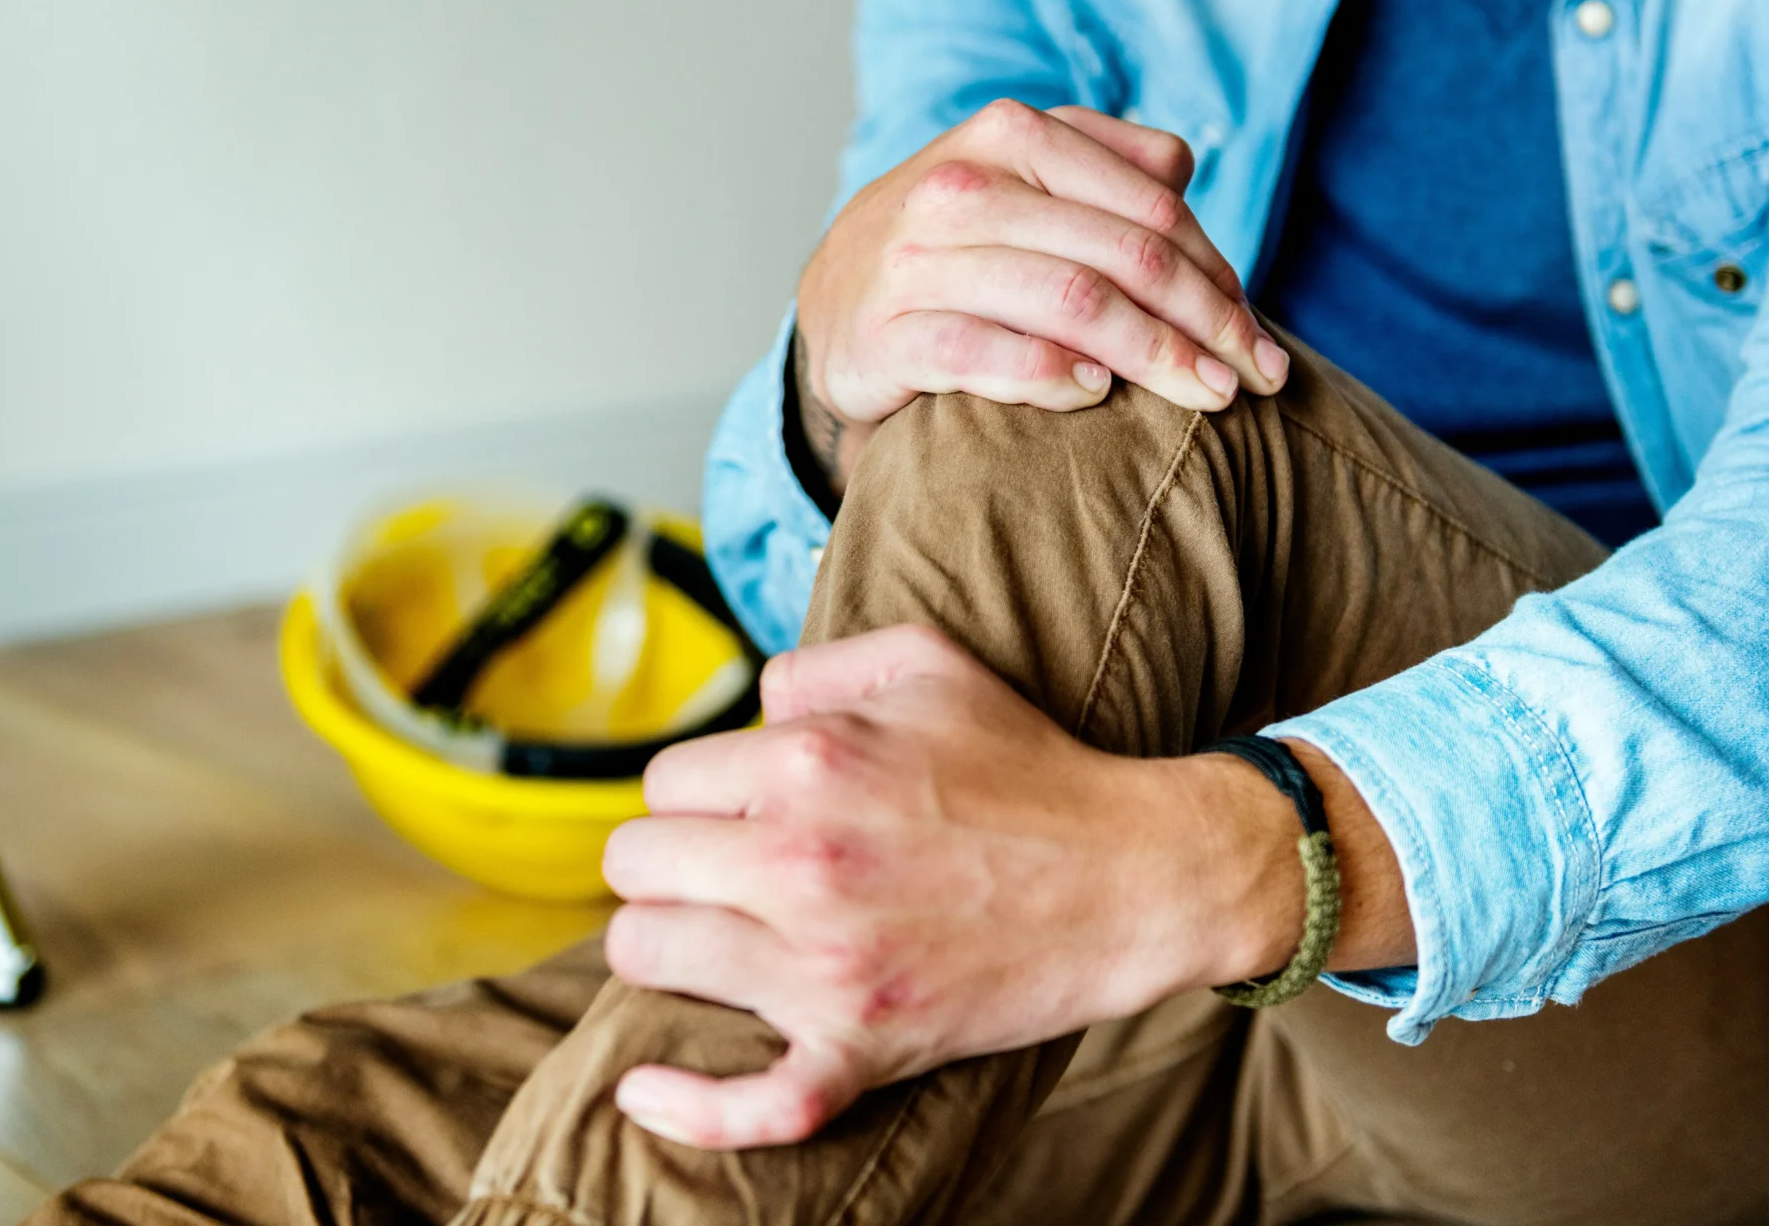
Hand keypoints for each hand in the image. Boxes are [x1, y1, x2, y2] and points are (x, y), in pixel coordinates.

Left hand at [598, 626, 1316, 1150]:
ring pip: (647, 957)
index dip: (698, 795)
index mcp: (807, 762)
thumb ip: (812, 666)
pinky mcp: (863, 1047)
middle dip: (670, 863)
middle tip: (722, 873)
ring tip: (716, 938)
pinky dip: (691, 1106)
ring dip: (669, 947)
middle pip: (634, 866)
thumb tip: (746, 715)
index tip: (741, 811)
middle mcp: (800, 861)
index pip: (663, 782)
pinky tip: (645, 1093)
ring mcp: (828, 966)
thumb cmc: (1028, 762)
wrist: (1133, 878)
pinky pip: (750, 1103)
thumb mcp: (925, 662)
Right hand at [792, 101, 1287, 491]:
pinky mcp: (883, 334)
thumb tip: (1184, 170)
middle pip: (1124, 255)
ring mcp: (917, 260)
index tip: (1258, 341)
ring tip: (1205, 397)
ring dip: (1154, 357)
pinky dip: (1051, 377)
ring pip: (1070, 302)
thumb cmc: (958, 246)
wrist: (834, 300)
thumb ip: (1104, 165)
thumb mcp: (1023, 182)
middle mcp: (962, 187)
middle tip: (1255, 380)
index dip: (1219, 276)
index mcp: (1011, 135)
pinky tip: (1097, 395)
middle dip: (1205, 324)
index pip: (1151, 207)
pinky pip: (985, 354)